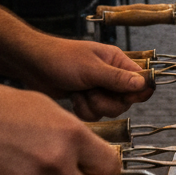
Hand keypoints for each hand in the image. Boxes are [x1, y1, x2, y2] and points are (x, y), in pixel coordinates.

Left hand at [21, 38, 153, 120]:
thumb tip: (143, 84)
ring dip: (93, 106)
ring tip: (79, 92)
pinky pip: (95, 115)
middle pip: (126, 101)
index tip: (124, 96)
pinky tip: (73, 98)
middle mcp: (112, 76)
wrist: (32, 65)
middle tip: (91, 91)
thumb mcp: (91, 69)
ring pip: (110, 110)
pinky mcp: (87, 100)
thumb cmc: (60, 59)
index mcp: (117, 62)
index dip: (136, 92)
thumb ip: (117, 78)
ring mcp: (100, 89)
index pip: (141, 80)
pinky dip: (83, 110)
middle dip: (107, 102)